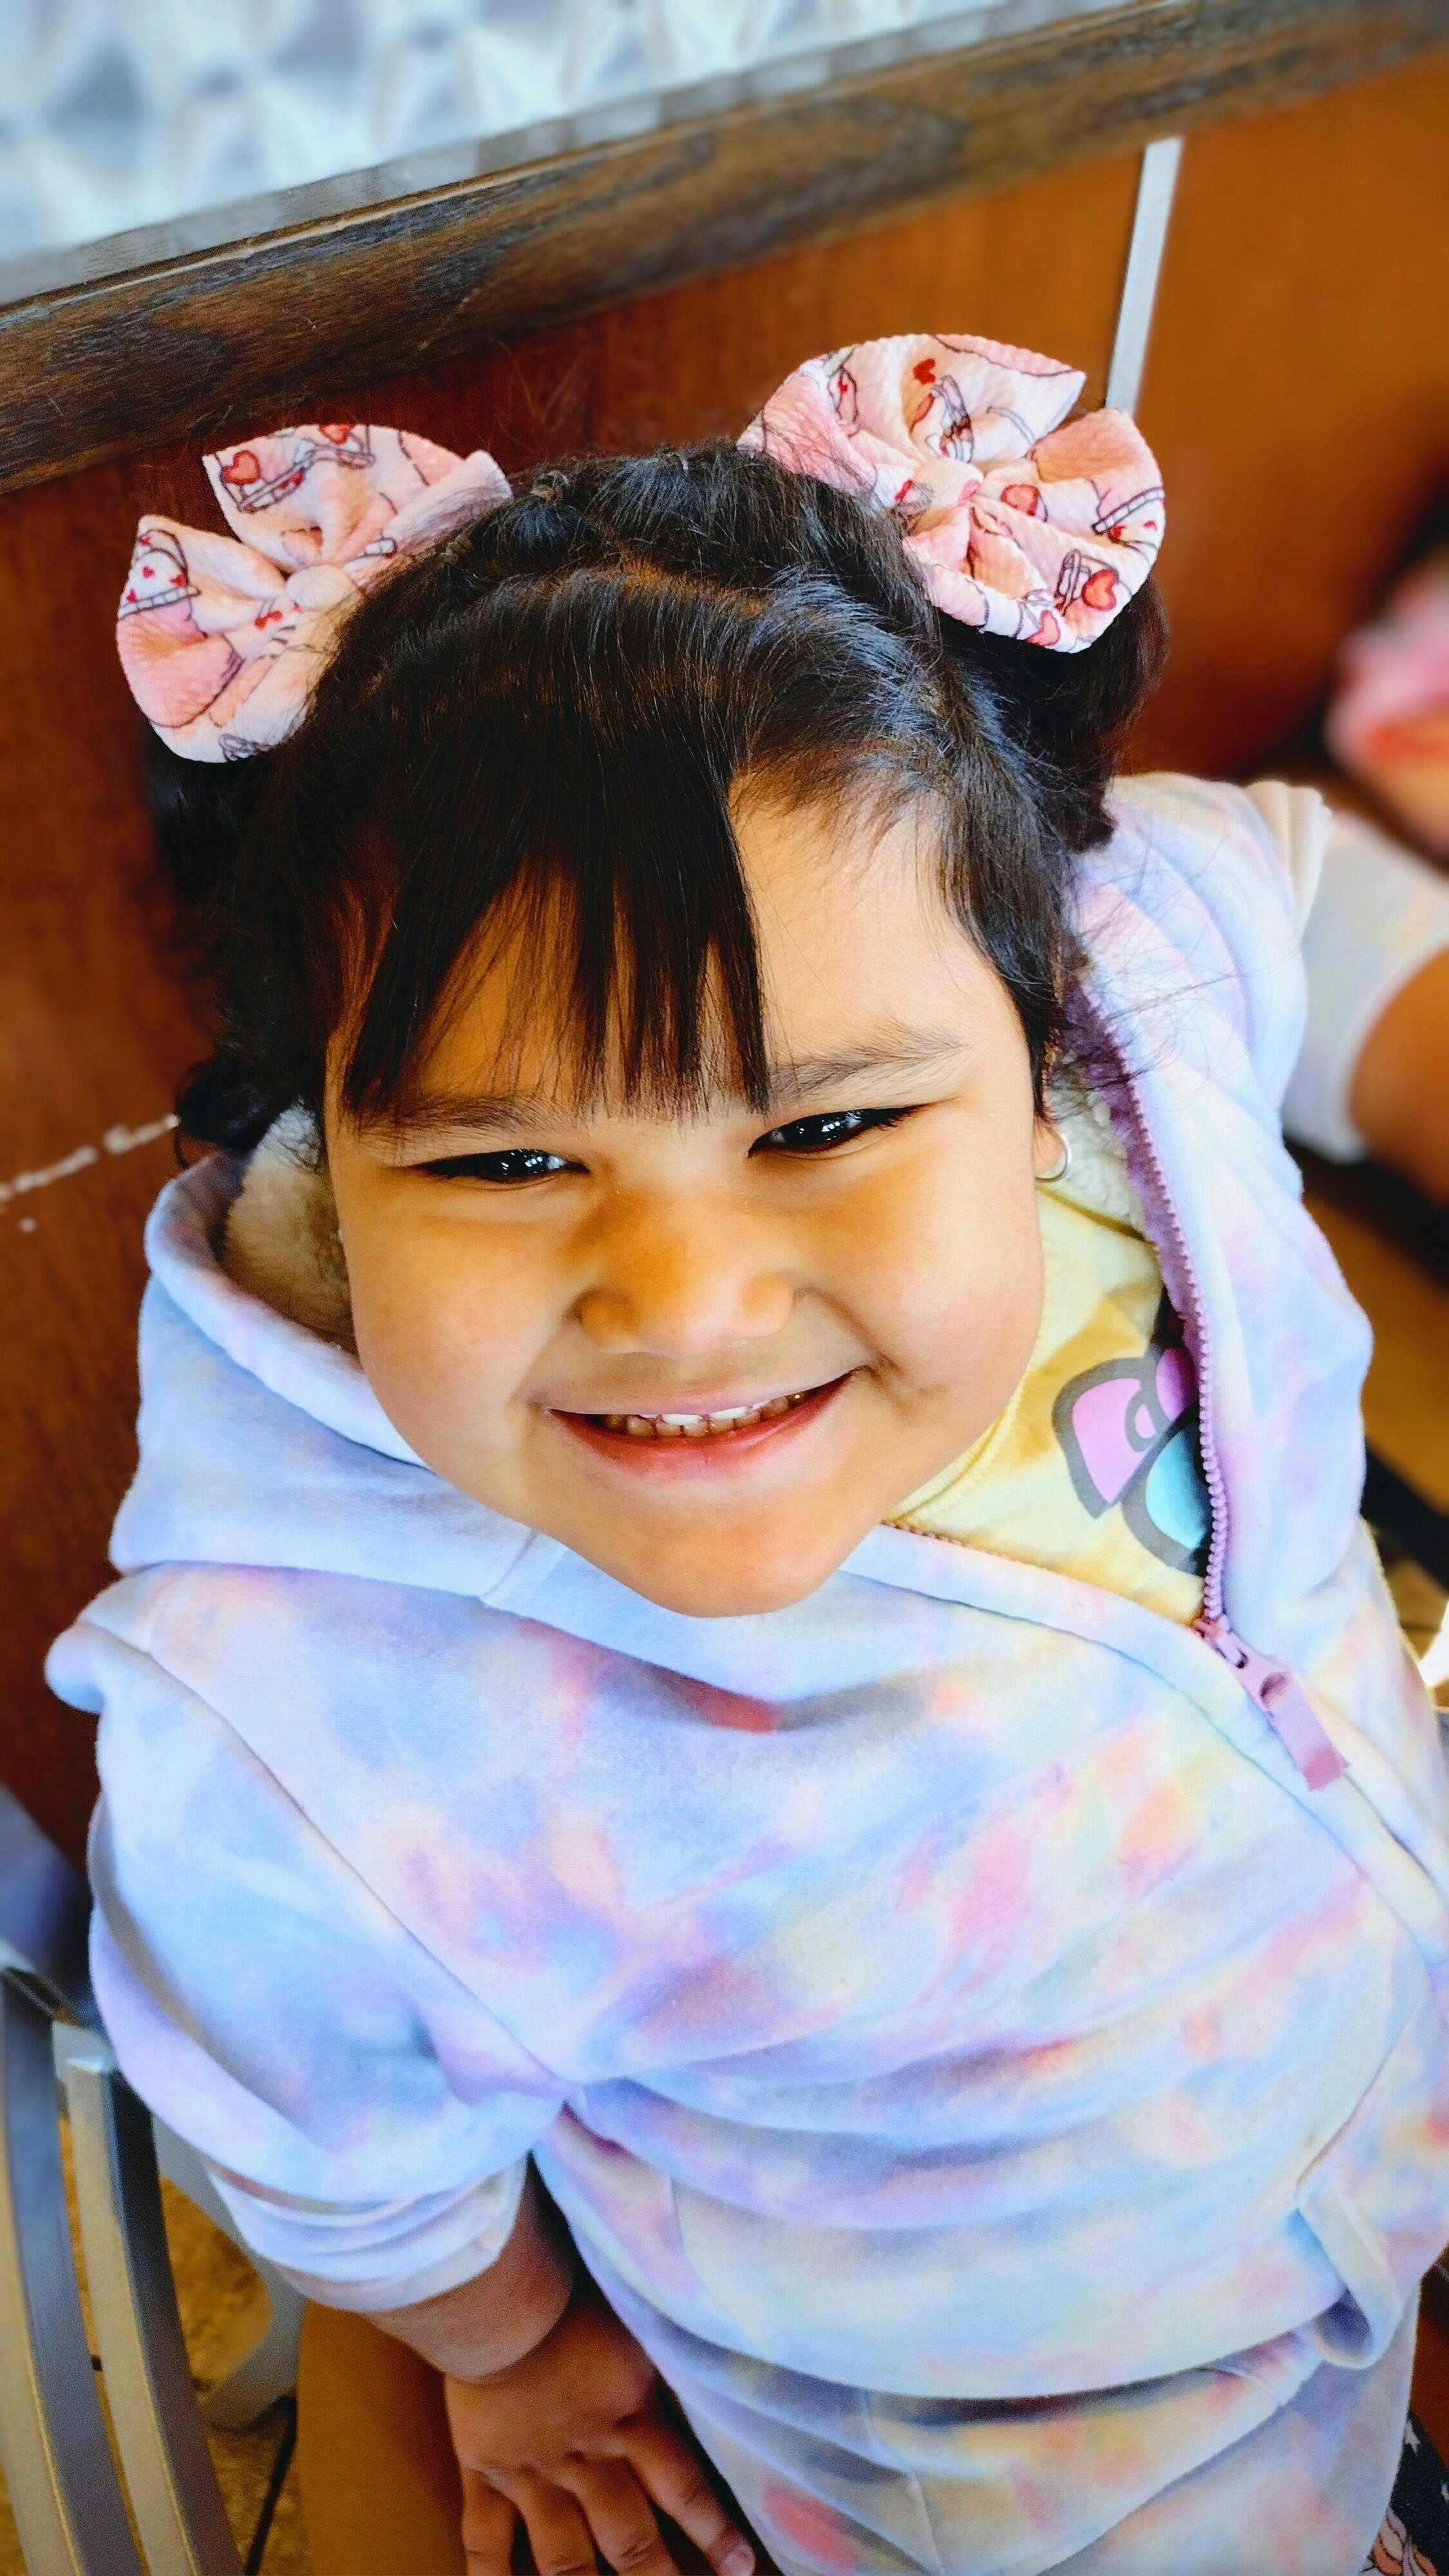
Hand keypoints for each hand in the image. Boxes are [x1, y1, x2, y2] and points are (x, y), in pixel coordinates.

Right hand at [444, 2270, 759, 2575]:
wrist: (497, 2302)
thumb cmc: (574, 2298)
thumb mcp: (637, 2326)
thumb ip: (666, 2363)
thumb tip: (716, 2365)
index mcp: (629, 2421)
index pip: (685, 2489)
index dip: (714, 2533)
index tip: (741, 2569)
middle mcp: (586, 2462)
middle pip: (629, 2541)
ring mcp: (533, 2476)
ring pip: (565, 2559)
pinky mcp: (485, 2475)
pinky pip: (486, 2541)